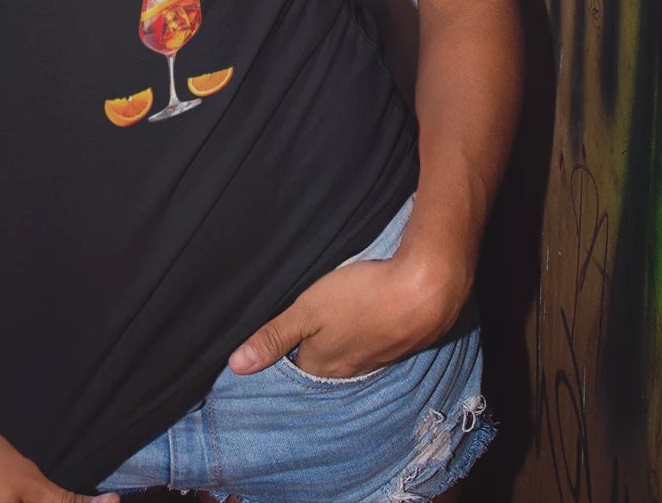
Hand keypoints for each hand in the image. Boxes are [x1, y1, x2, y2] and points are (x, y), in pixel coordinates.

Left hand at [227, 227, 474, 380]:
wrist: (425, 292)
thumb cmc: (361, 298)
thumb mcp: (308, 311)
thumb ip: (274, 335)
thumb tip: (236, 366)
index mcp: (323, 364)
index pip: (294, 369)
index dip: (282, 354)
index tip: (273, 342)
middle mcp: (349, 369)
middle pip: (322, 364)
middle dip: (310, 351)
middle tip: (300, 331)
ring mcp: (377, 357)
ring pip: (350, 354)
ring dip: (341, 342)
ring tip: (332, 326)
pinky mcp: (399, 341)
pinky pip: (375, 344)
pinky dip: (367, 334)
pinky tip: (367, 319)